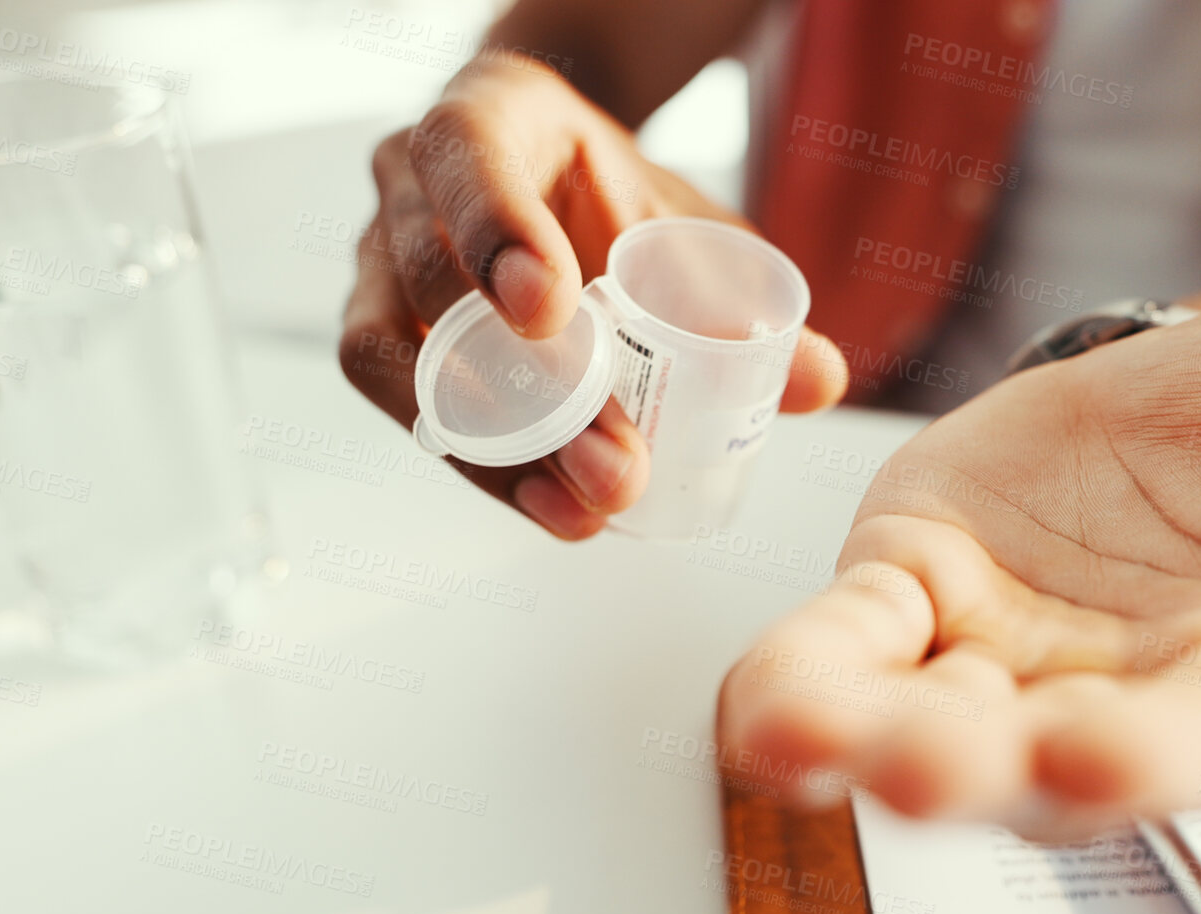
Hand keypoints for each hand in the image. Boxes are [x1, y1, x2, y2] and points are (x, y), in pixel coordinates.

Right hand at [338, 56, 846, 537]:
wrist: (563, 187)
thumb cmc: (615, 198)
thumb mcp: (688, 227)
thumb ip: (747, 298)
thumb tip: (820, 380)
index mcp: (486, 119)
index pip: (465, 154)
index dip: (497, 230)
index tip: (551, 313)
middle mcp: (407, 183)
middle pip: (431, 278)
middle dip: (525, 388)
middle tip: (612, 463)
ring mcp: (379, 261)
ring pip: (393, 355)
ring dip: (492, 447)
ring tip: (580, 507)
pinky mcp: (383, 334)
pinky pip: (407, 407)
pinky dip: (481, 464)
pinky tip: (552, 504)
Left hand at [716, 311, 1200, 838]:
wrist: (1177, 386)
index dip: (1153, 758)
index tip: (1097, 756)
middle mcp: (1109, 701)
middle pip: (1045, 766)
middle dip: (985, 770)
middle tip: (931, 767)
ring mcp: (996, 661)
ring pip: (926, 723)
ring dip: (865, 741)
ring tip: (805, 738)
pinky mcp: (906, 598)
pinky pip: (847, 655)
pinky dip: (804, 681)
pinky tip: (761, 706)